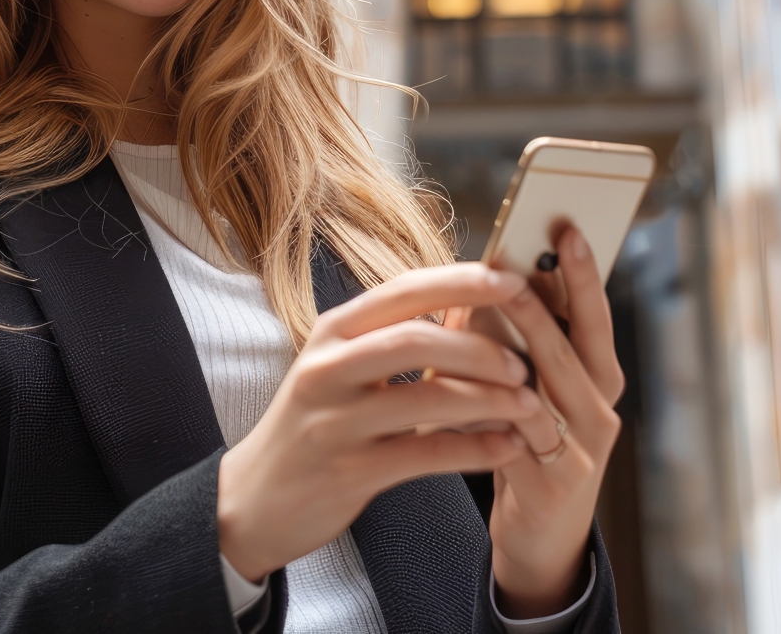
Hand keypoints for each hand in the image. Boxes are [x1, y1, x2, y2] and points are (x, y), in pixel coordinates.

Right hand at [217, 263, 542, 581]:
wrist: (253, 501)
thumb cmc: (312, 426)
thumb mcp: (338, 369)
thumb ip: (392, 339)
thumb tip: (469, 307)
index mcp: (332, 332)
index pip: (402, 291)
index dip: (461, 282)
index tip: (512, 279)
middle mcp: (327, 368)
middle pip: (414, 339)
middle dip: (478, 346)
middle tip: (524, 360)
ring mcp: (334, 422)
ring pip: (424, 398)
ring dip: (486, 398)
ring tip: (528, 403)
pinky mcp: (347, 472)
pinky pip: (424, 455)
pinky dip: (474, 449)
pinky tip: (506, 447)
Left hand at [483, 227, 625, 617]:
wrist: (541, 537)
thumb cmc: (531, 445)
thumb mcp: (532, 390)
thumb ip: (512, 343)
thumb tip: (474, 280)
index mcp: (599, 378)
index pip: (595, 316)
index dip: (585, 274)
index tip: (569, 227)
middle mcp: (600, 409)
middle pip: (576, 345)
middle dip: (547, 300)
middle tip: (519, 258)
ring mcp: (583, 449)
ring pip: (545, 388)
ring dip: (516, 348)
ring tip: (481, 315)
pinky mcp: (554, 484)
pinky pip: (516, 436)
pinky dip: (487, 408)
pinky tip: (455, 387)